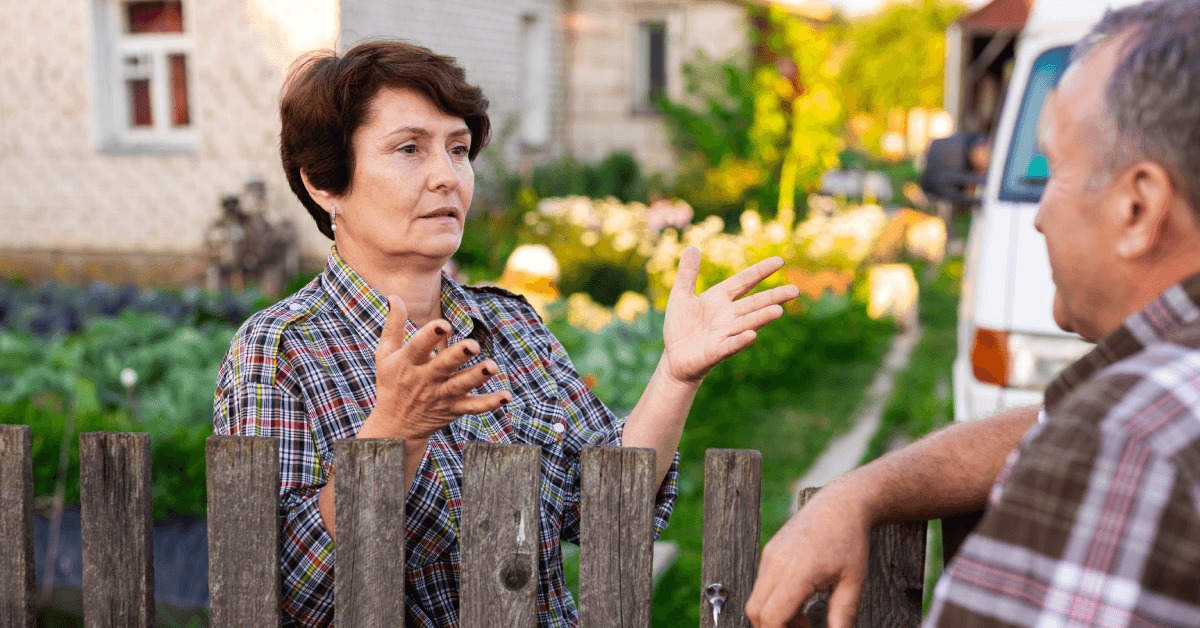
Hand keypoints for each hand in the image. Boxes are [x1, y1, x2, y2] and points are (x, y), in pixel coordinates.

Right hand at [369, 295, 511, 439]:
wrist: (395, 427)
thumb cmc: (391, 383)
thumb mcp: (386, 355)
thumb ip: (394, 325)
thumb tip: (395, 295)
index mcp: (408, 363)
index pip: (418, 347)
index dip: (430, 335)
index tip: (444, 324)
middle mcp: (425, 379)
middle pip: (443, 366)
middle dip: (458, 356)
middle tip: (473, 345)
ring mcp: (441, 395)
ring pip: (460, 385)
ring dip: (477, 377)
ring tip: (492, 366)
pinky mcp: (453, 409)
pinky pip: (473, 407)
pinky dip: (489, 403)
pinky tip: (506, 396)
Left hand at [661, 246, 799, 383]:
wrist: (673, 358)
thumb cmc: (680, 327)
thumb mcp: (680, 296)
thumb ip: (687, 274)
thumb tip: (691, 247)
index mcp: (720, 299)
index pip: (744, 281)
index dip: (760, 272)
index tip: (780, 261)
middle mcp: (727, 315)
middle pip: (754, 304)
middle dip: (773, 297)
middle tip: (795, 291)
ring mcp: (724, 334)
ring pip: (747, 323)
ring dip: (762, 317)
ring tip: (778, 311)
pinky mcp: (716, 352)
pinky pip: (730, 345)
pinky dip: (740, 340)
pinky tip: (751, 335)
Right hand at [745, 485, 870, 627]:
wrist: (840, 504)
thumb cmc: (849, 540)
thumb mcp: (853, 582)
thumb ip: (843, 615)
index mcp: (798, 573)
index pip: (771, 616)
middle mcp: (776, 564)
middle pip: (755, 612)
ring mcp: (769, 556)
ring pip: (756, 599)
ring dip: (774, 615)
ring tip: (803, 615)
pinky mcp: (769, 551)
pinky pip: (761, 584)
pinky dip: (773, 599)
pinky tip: (798, 597)